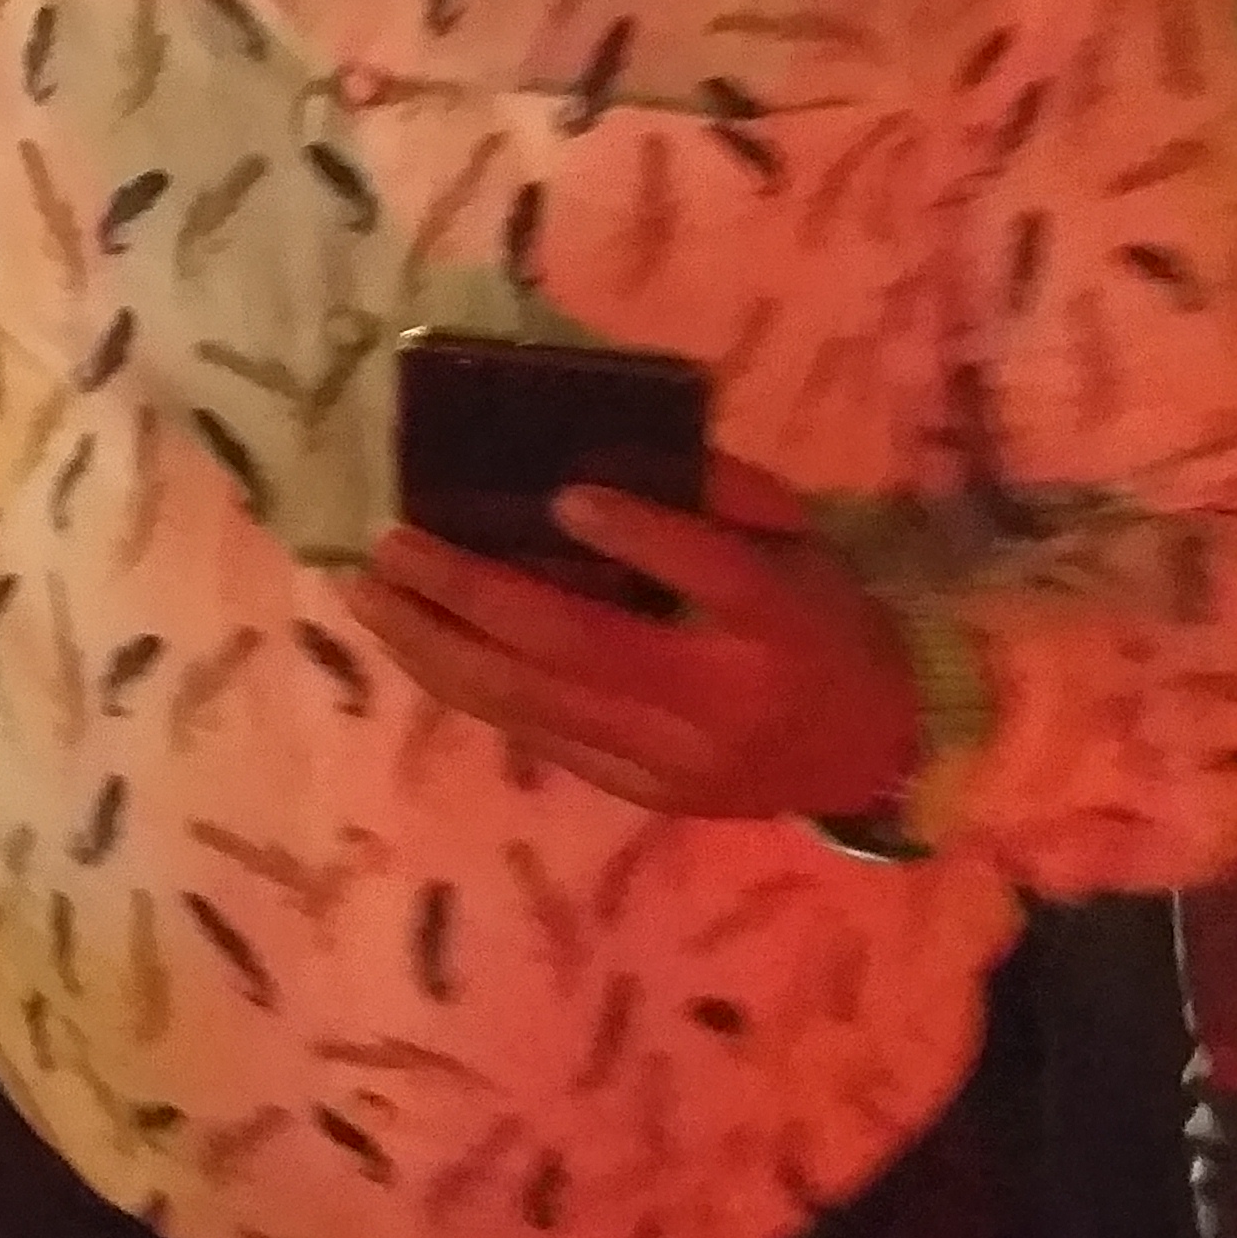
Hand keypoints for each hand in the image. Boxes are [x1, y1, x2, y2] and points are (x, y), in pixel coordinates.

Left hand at [346, 457, 922, 820]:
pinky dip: (467, 686)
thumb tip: (613, 446)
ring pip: (532, 700)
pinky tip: (415, 646)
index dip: (637, 535)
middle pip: (578, 644)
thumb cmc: (821, 622)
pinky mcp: (639, 790)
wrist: (869, 754)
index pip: (706, 573)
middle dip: (470, 593)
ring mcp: (671, 757)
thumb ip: (726, 494)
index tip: (560, 494)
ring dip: (436, 645)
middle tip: (390, 545)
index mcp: (776, 621)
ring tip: (367, 595)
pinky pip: (536, 733)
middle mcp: (719, 699)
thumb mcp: (801, 543)